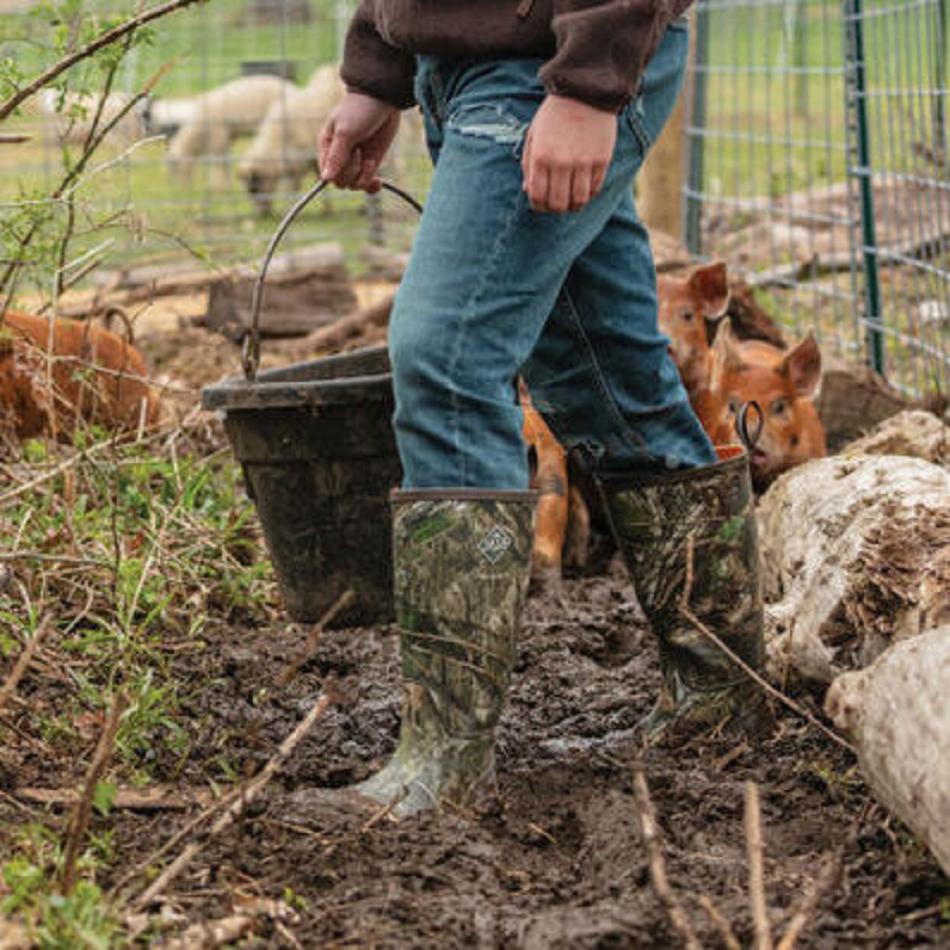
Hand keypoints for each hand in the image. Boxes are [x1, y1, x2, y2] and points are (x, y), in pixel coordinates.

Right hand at [319, 92, 400, 191]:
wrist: (383, 99)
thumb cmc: (359, 110)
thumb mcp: (345, 132)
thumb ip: (336, 157)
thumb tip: (325, 179)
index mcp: (326, 146)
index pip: (327, 174)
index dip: (338, 172)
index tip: (348, 156)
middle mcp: (339, 156)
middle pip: (340, 182)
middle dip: (351, 173)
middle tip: (358, 153)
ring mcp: (355, 161)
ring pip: (353, 185)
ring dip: (363, 177)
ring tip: (369, 161)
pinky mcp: (370, 164)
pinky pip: (366, 184)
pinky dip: (372, 184)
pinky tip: (378, 180)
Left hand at [522, 95, 616, 212]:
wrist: (584, 91)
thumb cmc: (554, 114)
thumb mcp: (533, 135)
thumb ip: (528, 164)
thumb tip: (528, 190)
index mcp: (540, 157)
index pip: (537, 197)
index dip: (538, 206)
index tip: (541, 204)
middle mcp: (561, 163)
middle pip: (557, 204)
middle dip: (554, 209)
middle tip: (556, 204)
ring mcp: (583, 162)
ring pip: (578, 201)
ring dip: (573, 206)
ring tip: (571, 201)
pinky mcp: (601, 160)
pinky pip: (594, 189)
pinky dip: (588, 194)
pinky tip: (583, 189)